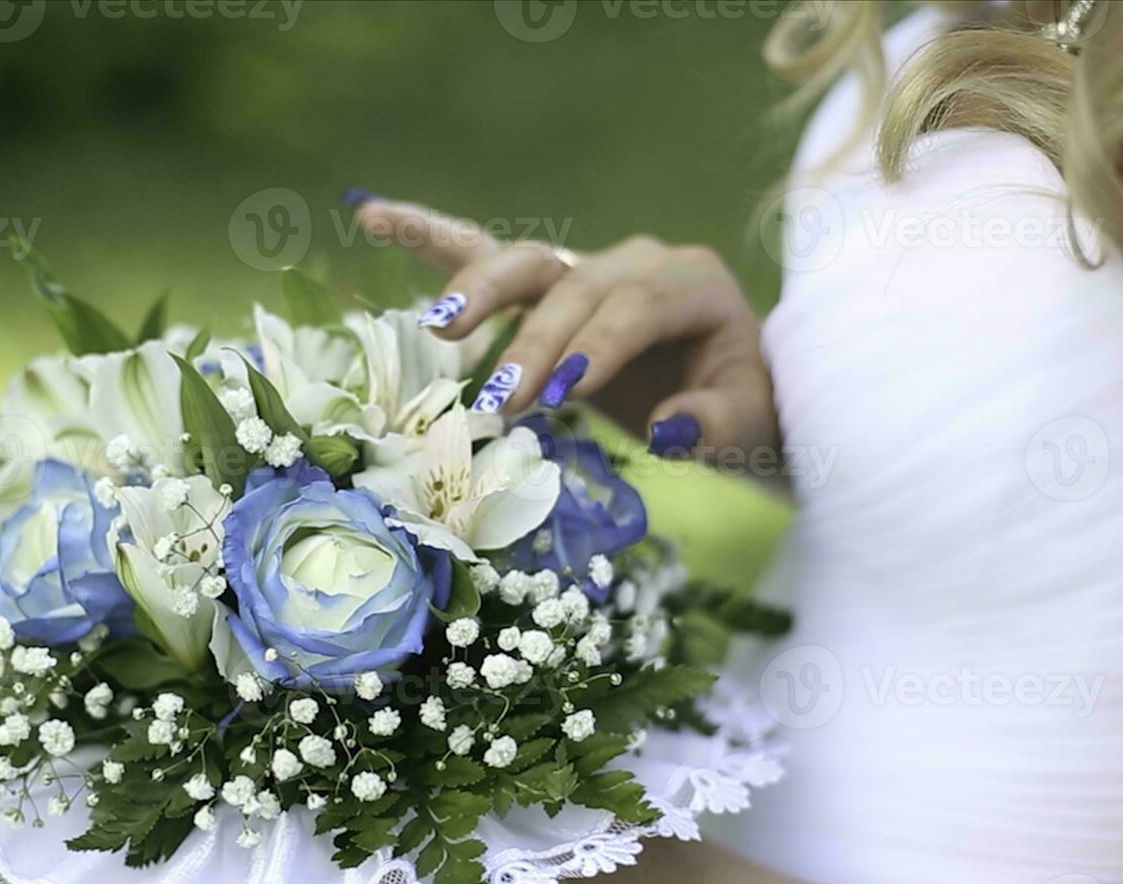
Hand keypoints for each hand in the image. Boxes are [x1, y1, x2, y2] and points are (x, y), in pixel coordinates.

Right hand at [352, 195, 777, 455]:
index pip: (636, 305)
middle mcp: (635, 262)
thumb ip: (717, 422)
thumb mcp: (750, 422)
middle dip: (533, 341)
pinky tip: (372, 215)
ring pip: (523, 263)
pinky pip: (486, 255)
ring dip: (477, 292)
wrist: (734, 388)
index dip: (598, 344)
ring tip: (438, 327)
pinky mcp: (547, 287)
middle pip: (572, 285)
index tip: (563, 393)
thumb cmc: (742, 406)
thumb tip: (668, 429)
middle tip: (503, 399)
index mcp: (692, 281)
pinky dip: (431, 237)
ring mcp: (586, 267)